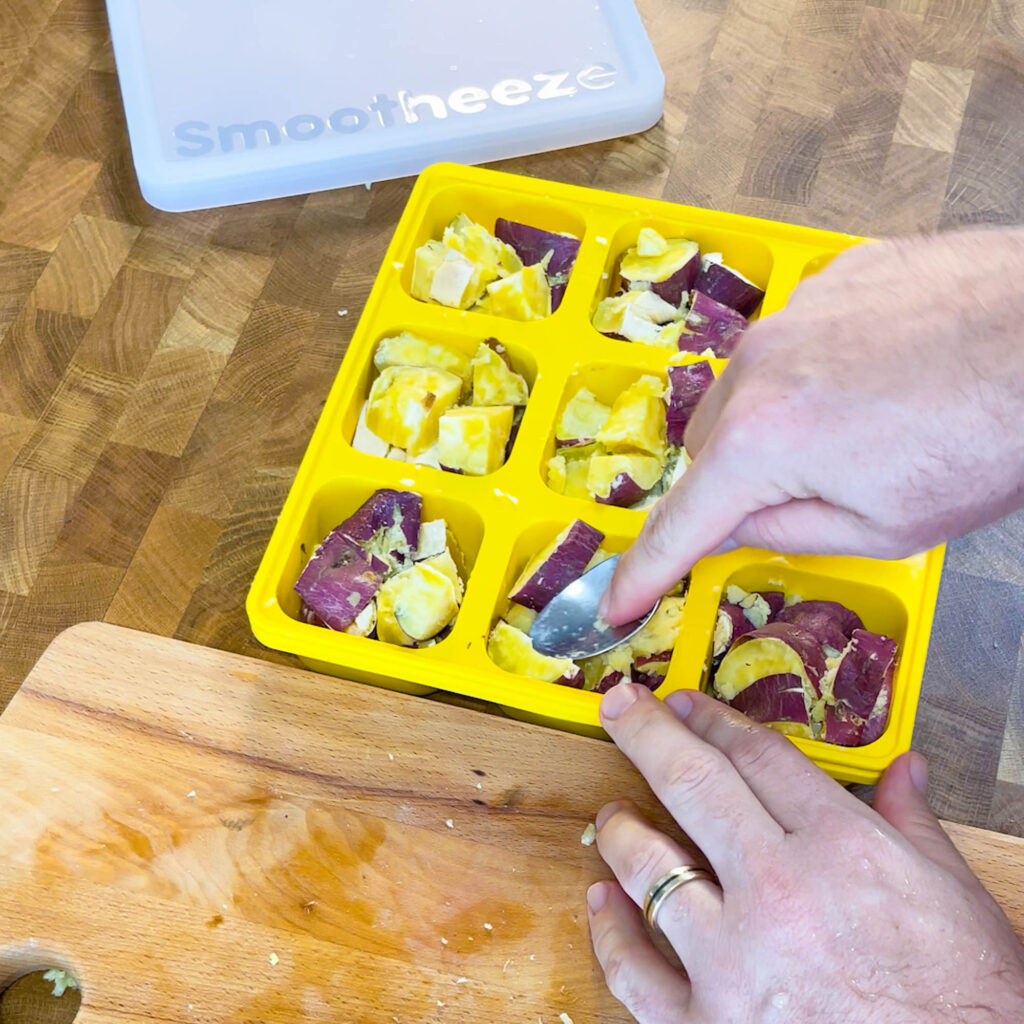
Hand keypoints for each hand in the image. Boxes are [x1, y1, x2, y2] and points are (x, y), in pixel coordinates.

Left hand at [587, 683, 1023, 1023]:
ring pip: (649, 867)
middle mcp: (779, 892)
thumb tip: (903, 770)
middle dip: (646, 733)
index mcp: (843, 848)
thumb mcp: (959, 899)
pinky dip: (610, 933)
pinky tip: (602, 903)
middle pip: (692, 784)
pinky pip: (634, 971)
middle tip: (620, 706)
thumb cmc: (970, 1005)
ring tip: (612, 816)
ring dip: (622, 831)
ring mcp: (735, 961)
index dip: (715, 719)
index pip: (759, 757)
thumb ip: (914, 824)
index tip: (686, 703)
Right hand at [604, 228, 1023, 622]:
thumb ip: (785, 533)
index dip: (642, 573)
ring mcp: (794, 311)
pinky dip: (815, 369)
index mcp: (761, 440)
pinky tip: (878, 378)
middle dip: (737, 482)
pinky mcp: (836, 276)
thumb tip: (733, 527)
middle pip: (707, 447)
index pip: (680, 524)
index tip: (616, 601)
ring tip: (861, 428)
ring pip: (746, 388)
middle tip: (804, 495)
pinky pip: (793, 338)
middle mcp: (757, 366)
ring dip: (775, 421)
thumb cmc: (993, 436)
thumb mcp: (885, 528)